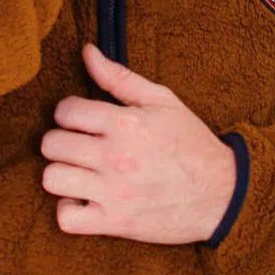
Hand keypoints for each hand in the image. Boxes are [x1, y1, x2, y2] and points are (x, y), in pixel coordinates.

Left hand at [39, 43, 237, 244]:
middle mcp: (115, 156)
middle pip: (51, 144)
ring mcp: (113, 192)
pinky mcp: (115, 223)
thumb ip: (119, 77)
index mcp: (126, 123)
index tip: (81, 121)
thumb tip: (87, 51)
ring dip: (61, 175)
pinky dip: (69, 210)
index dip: (68, 113)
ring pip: (51, 178)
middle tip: (79, 147)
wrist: (222, 194)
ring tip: (79, 173)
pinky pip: (66, 218)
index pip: (65, 111)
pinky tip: (84, 200)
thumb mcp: (163, 101)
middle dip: (61, 142)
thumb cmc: (192, 144)